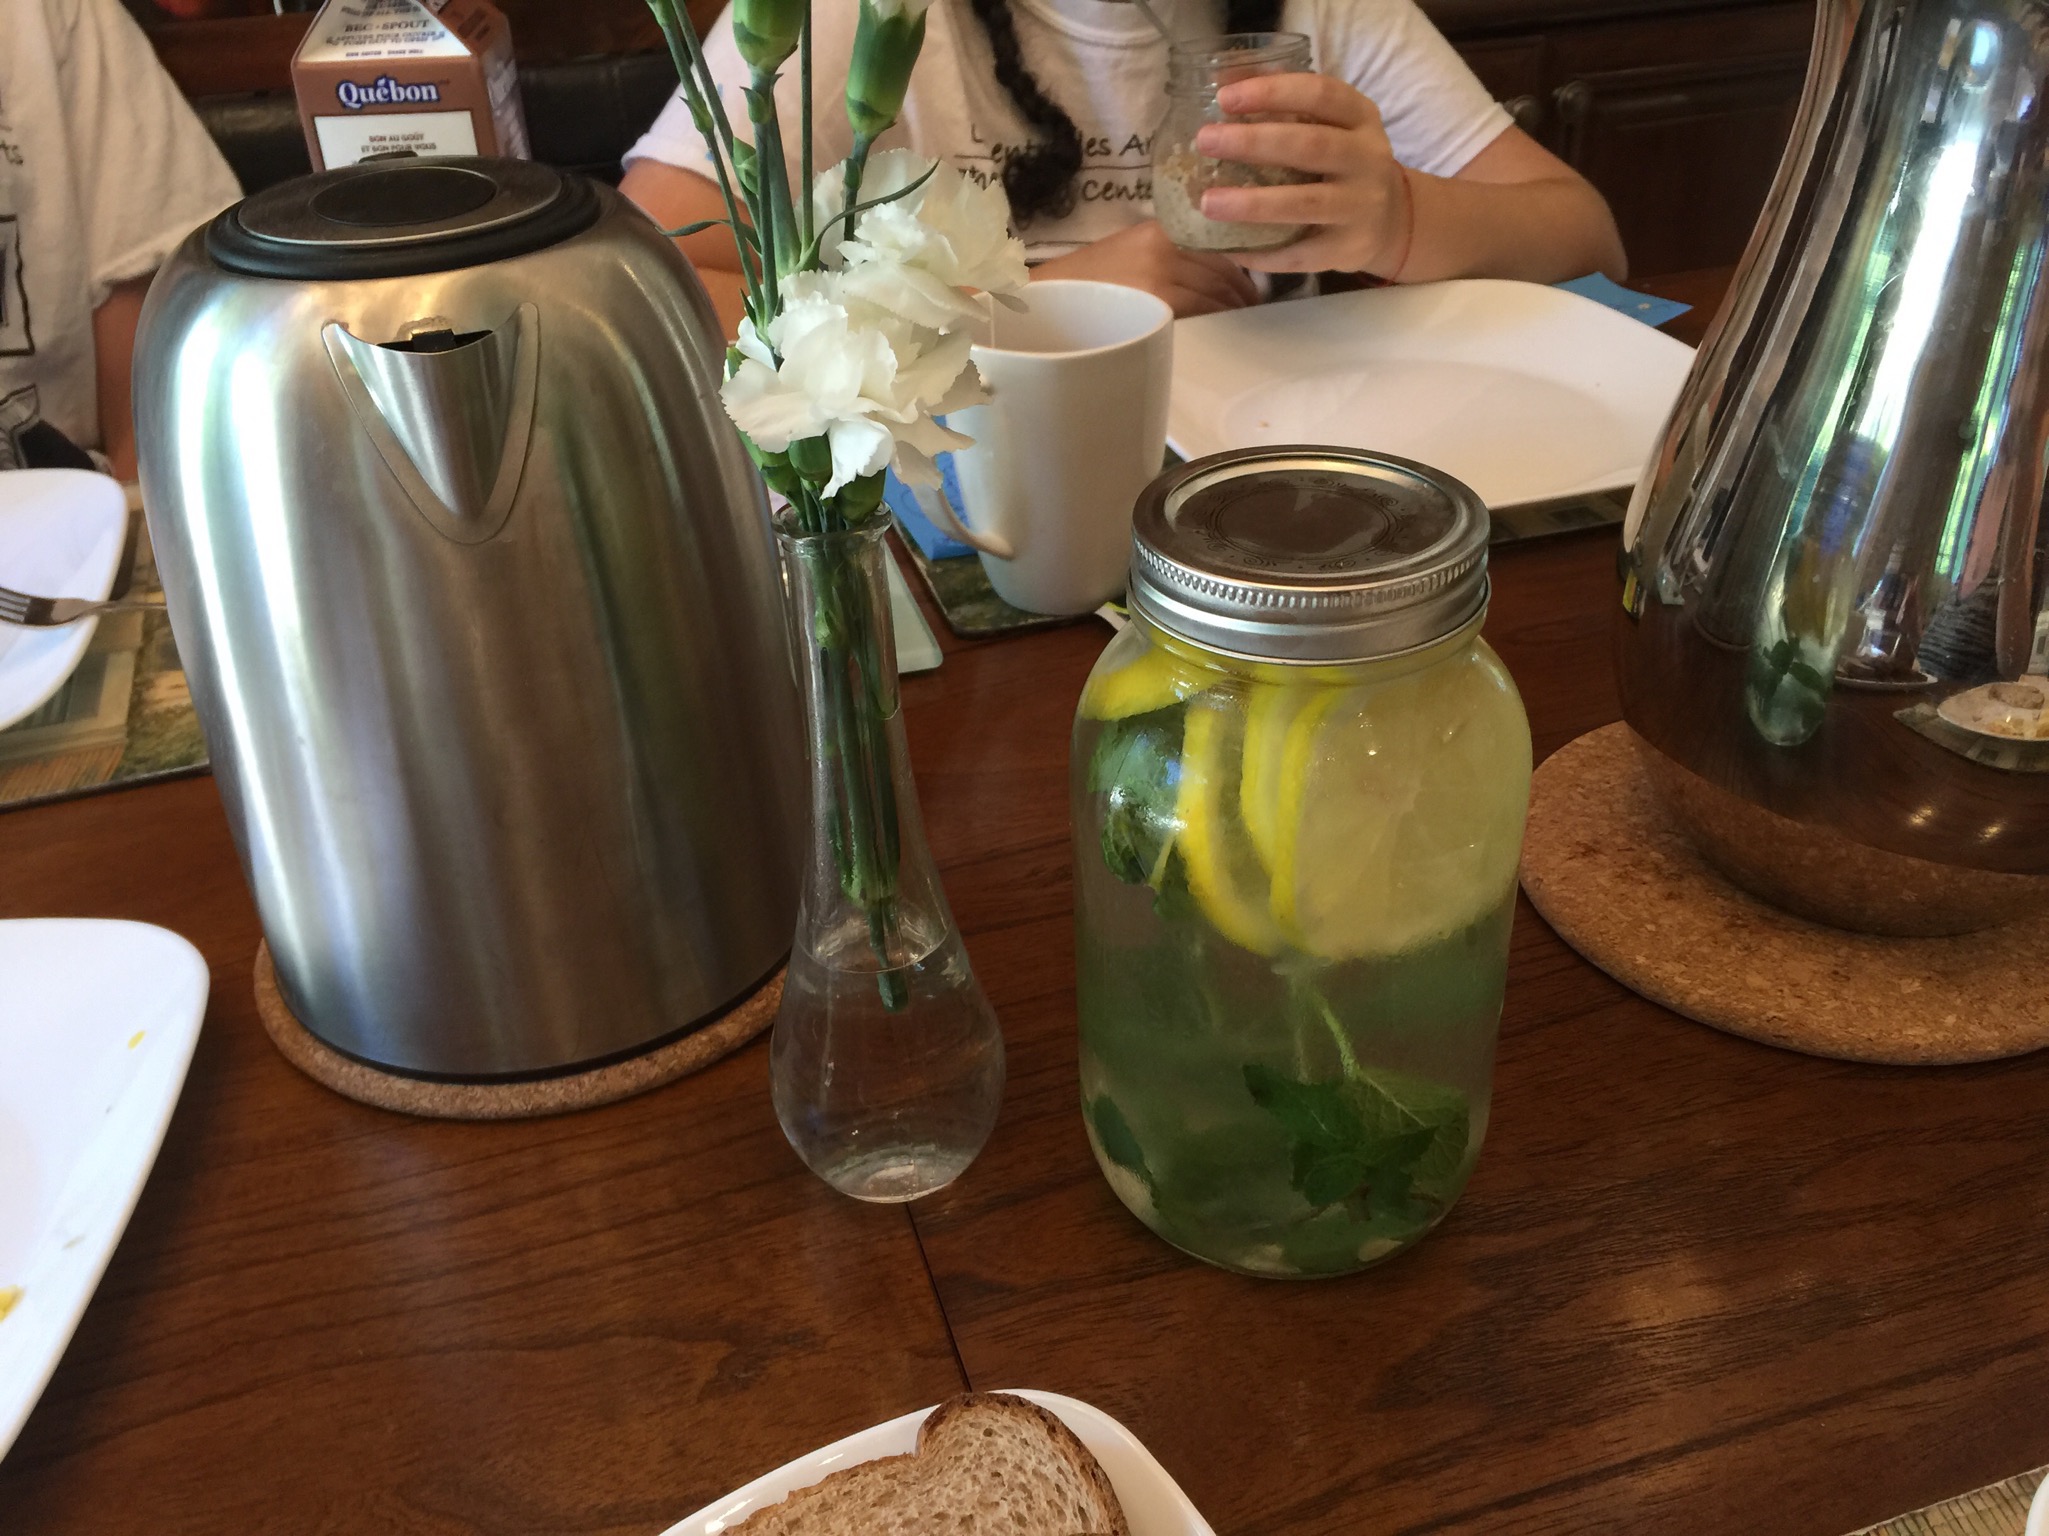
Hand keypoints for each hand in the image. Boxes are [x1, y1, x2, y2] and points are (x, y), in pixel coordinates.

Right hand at [1032, 220, 1258, 316]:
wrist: (1047, 297)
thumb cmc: (1089, 280)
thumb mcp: (1132, 249)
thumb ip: (1172, 252)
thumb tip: (1216, 271)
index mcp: (1161, 228)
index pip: (1220, 243)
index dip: (1244, 265)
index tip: (1254, 283)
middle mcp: (1166, 246)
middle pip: (1223, 270)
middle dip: (1244, 292)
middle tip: (1255, 308)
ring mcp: (1162, 276)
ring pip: (1216, 294)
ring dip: (1234, 309)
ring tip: (1243, 321)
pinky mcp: (1156, 305)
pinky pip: (1200, 313)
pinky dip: (1216, 320)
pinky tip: (1221, 328)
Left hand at [1194, 74, 1409, 276]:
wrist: (1392, 221)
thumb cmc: (1343, 164)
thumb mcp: (1329, 125)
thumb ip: (1287, 104)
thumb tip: (1227, 77)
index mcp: (1361, 118)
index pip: (1321, 94)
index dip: (1273, 92)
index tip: (1225, 97)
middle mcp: (1367, 159)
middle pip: (1310, 146)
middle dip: (1253, 143)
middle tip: (1206, 141)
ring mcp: (1360, 207)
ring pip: (1304, 204)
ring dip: (1252, 203)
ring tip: (1208, 202)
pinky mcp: (1347, 249)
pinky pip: (1299, 254)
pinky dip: (1260, 253)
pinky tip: (1226, 246)